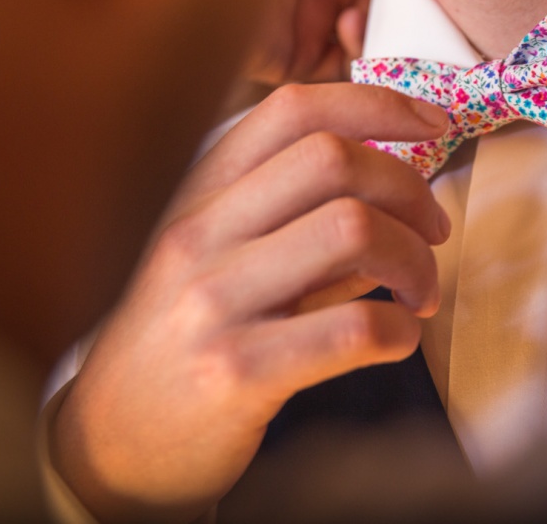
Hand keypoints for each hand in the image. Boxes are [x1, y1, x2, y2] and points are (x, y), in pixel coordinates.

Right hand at [51, 84, 449, 521]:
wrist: (112, 441)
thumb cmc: (186, 337)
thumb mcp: (226, 257)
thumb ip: (303, 218)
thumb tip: (400, 192)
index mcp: (198, 193)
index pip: (293, 110)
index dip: (377, 104)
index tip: (434, 125)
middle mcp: (199, 234)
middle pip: (333, 159)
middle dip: (410, 189)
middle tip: (434, 231)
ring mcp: (213, 301)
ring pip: (352, 230)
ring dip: (415, 260)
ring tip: (421, 293)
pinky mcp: (236, 372)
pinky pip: (353, 327)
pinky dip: (402, 329)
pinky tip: (399, 338)